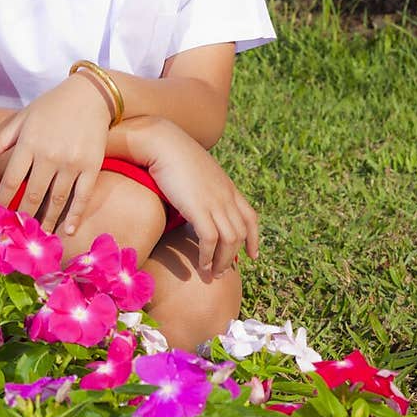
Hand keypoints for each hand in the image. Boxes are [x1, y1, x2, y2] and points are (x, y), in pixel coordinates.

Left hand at [0, 76, 112, 233]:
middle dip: (23, 219)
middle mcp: (49, 155)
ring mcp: (72, 162)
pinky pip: (82, 196)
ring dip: (47, 222)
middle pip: (32, 196)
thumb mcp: (22, 118)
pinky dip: (74, 215)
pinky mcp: (92, 166)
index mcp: (29, 144)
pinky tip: (67, 230)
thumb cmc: (51, 106)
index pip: (11, 181)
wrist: (90, 94)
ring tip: (39, 239)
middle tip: (16, 238)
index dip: (1, 204)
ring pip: (56, 200)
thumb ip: (0, 140)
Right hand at [143, 120, 258, 274]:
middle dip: (234, 257)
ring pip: (230, 241)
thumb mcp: (193, 171)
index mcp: (227, 187)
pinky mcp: (199, 208)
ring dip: (222, 262)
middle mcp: (226, 195)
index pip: (250, 216)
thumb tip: (191, 197)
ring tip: (212, 275)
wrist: (162, 141)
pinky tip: (202, 266)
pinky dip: (208, 256)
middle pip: (240, 233)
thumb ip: (199, 186)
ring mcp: (214, 202)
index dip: (254, 238)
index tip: (253, 255)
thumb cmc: (170, 153)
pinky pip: (210, 240)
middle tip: (224, 273)